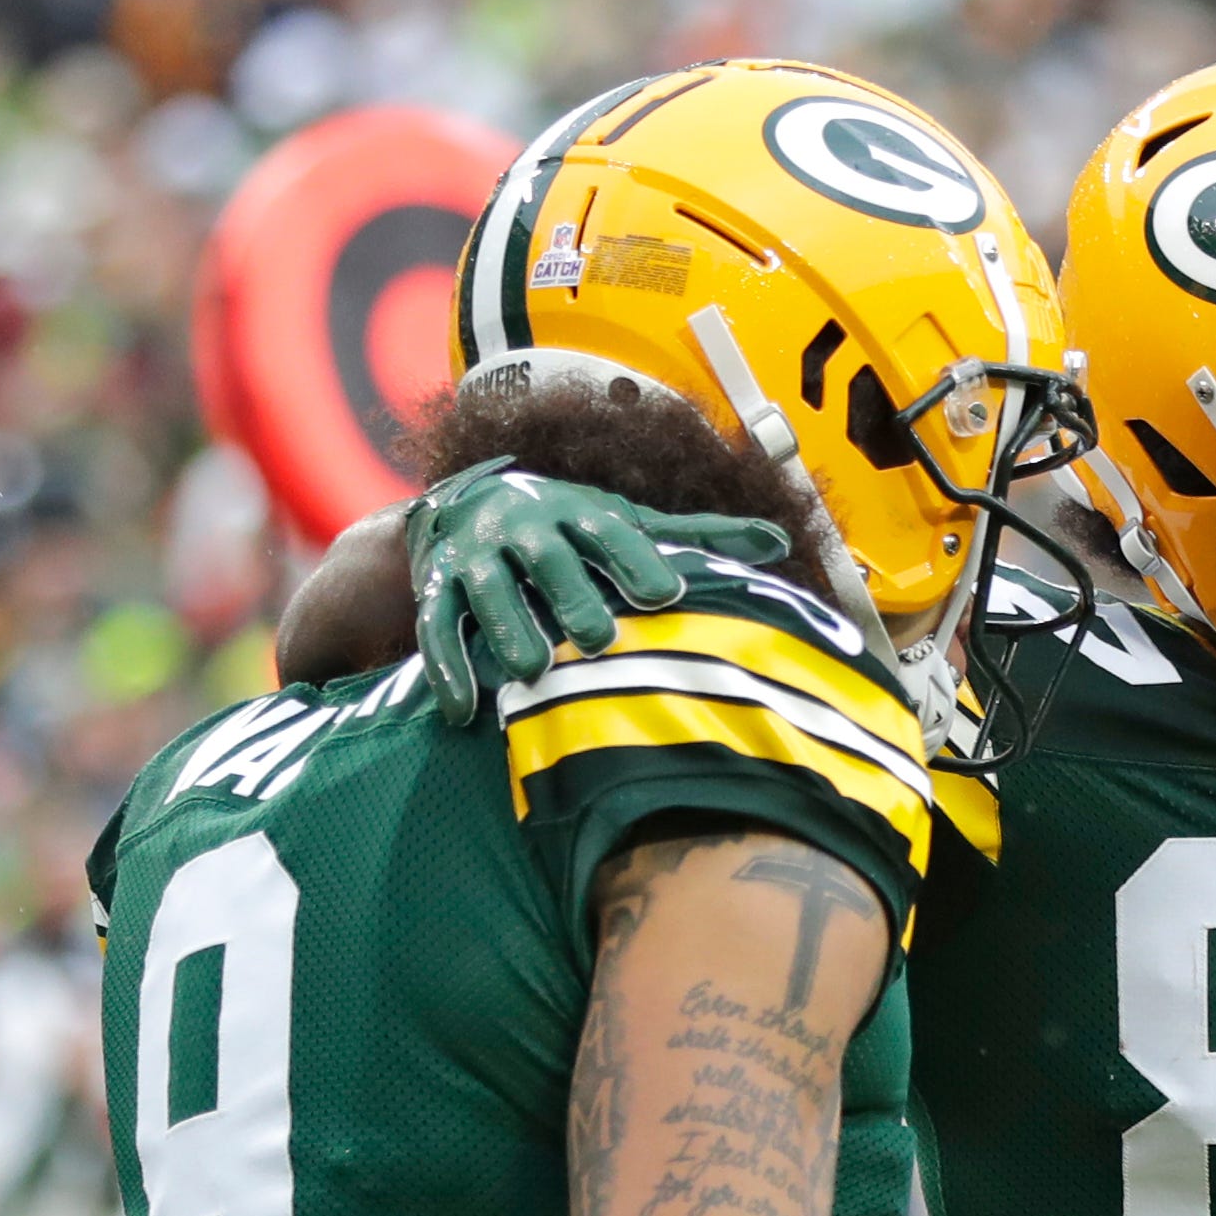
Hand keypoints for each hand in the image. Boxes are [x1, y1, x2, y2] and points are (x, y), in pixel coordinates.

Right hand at [406, 461, 793, 724]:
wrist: (463, 506)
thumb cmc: (568, 530)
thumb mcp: (626, 524)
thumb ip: (698, 539)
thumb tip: (779, 544)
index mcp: (579, 512)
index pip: (610, 532)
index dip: (636, 559)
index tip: (668, 594)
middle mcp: (525, 527)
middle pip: (548, 559)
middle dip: (571, 594)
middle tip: (599, 637)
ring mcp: (477, 557)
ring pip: (489, 590)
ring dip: (509, 627)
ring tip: (533, 670)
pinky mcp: (438, 590)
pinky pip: (436, 627)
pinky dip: (446, 666)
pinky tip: (465, 709)